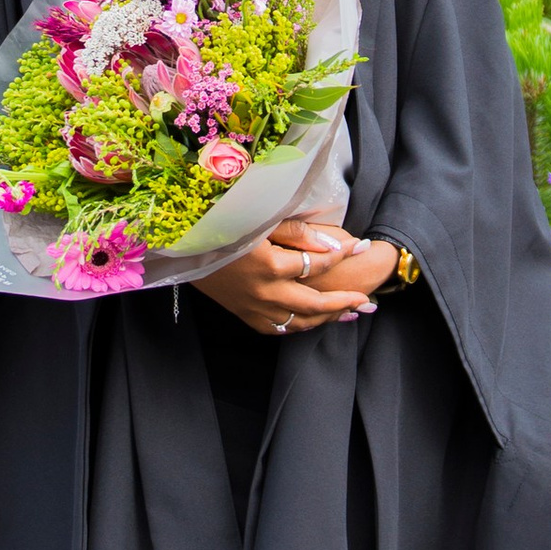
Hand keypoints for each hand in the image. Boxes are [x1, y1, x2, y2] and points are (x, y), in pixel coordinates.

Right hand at [197, 225, 397, 336]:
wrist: (182, 245)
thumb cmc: (222, 224)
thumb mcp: (260, 220)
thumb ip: (298, 233)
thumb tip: (334, 248)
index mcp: (269, 265)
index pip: (317, 264)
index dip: (342, 256)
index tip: (361, 248)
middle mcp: (263, 292)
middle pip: (315, 305)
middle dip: (345, 302)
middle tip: (369, 301)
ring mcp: (252, 308)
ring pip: (299, 322)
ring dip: (327, 319)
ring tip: (351, 313)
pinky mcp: (243, 314)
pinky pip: (277, 329)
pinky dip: (299, 326)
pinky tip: (313, 320)